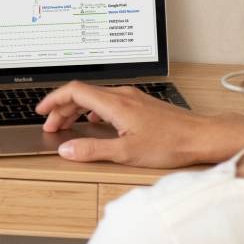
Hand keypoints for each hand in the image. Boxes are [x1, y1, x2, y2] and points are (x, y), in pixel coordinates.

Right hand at [35, 82, 243, 167]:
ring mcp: (132, 98)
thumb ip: (92, 150)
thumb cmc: (171, 143)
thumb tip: (66, 149)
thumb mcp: (126, 152)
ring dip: (76, 110)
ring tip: (68, 125)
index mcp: (115, 103)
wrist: (202, 136)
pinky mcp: (140, 105)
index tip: (42, 112)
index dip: (53, 100)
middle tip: (52, 126)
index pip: (74, 91)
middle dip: (61, 109)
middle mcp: (122, 95)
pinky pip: (108, 101)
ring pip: (95, 97)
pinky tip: (95, 123)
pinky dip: (92, 110)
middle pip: (82, 94)